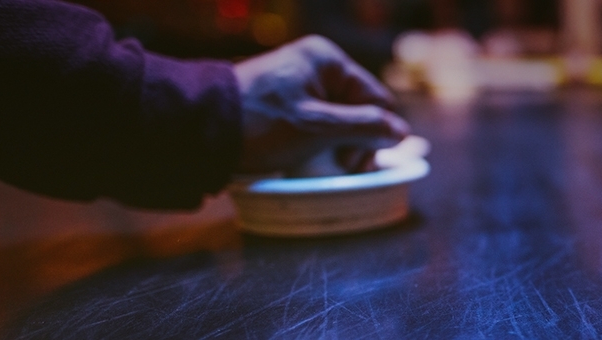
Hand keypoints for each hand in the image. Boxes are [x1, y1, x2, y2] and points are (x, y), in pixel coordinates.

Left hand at [232, 35, 408, 173]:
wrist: (199, 129)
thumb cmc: (260, 123)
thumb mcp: (318, 127)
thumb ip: (365, 127)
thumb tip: (402, 132)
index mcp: (327, 59)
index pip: (376, 98)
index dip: (377, 132)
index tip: (356, 163)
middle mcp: (316, 64)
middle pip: (359, 108)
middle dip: (356, 140)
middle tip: (342, 167)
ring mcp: (299, 81)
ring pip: (339, 118)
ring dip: (337, 144)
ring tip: (320, 163)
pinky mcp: (284, 100)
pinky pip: (317, 121)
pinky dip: (318, 141)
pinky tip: (306, 156)